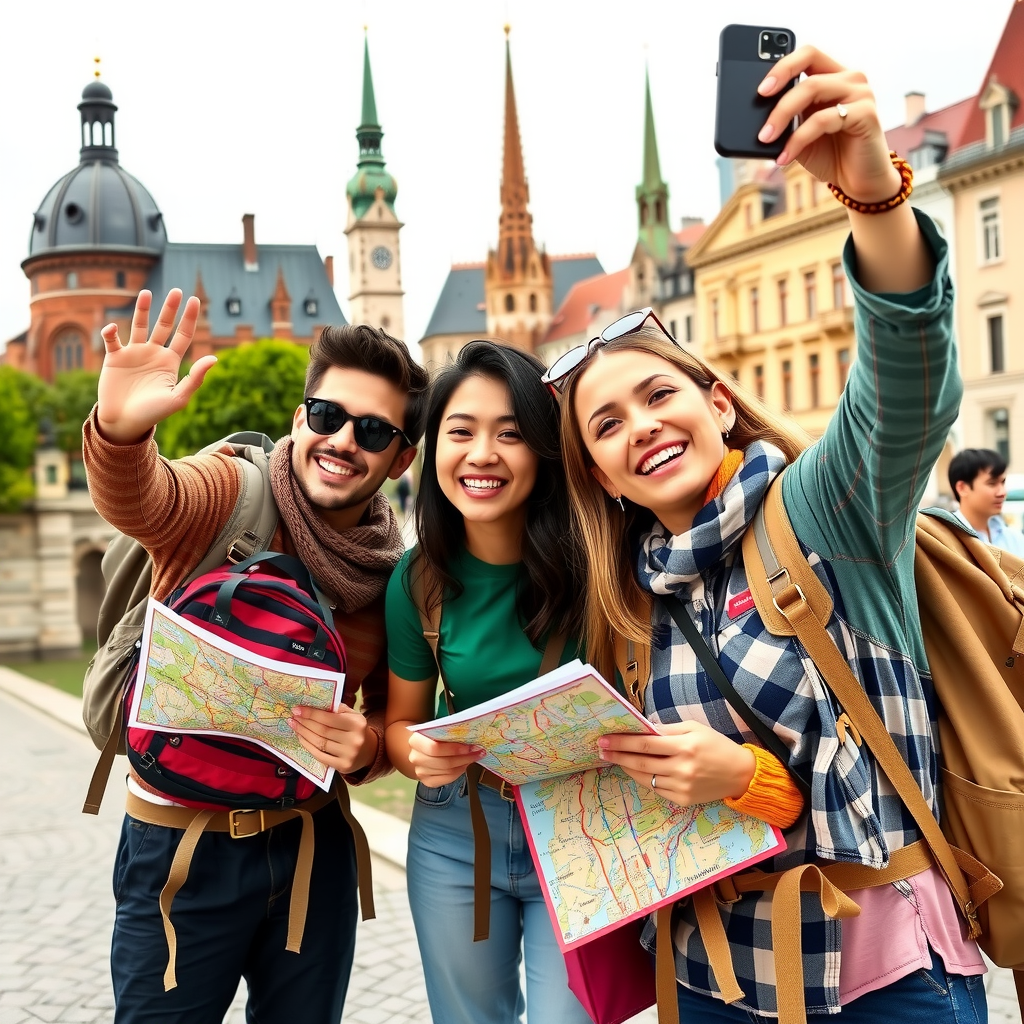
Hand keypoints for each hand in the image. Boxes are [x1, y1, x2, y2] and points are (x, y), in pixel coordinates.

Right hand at [96, 288, 216, 443]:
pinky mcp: (114, 358)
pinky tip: (113, 329)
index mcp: (170, 361)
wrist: (124, 423)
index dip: (190, 318)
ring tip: (147, 293)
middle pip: (164, 325)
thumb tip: (214, 358)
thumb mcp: (178, 398)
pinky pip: (113, 339)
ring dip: (142, 309)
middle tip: (177, 291)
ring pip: (139, 325)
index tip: (195, 300)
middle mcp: (153, 353)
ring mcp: (134, 353)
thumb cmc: (153, 413)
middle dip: (170, 308)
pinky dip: (111, 332)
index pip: (183, 335)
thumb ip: (195, 378)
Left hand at [289, 705, 376, 774]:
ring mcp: (348, 754)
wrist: (370, 751)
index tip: (297, 709)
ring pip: (320, 743)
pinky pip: (320, 756)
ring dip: (304, 734)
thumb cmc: (356, 730)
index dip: (311, 713)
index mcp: (357, 724)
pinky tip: (301, 738)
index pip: (329, 718)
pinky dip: (308, 746)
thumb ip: (337, 710)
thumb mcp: (353, 715)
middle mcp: (354, 739)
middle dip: (305, 723)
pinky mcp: (343, 766)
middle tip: (293, 717)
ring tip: (294, 726)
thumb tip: (315, 705)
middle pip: (323, 730)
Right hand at [407, 731, 482, 787]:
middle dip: (464, 757)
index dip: (454, 749)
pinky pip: (447, 779)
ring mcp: (420, 772)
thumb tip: (471, 734)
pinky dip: (459, 772)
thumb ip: (450, 732)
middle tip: (478, 752)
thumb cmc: (433, 735)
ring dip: (464, 764)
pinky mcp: (427, 781)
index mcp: (415, 741)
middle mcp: (415, 758)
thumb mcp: (438, 729)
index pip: (435, 748)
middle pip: (443, 762)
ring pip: (447, 772)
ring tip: (474, 757)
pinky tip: (465, 765)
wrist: (421, 747)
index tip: (470, 746)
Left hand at [598, 721, 755, 806]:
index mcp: (684, 746)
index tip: (605, 738)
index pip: (645, 743)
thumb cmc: (716, 745)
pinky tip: (636, 771)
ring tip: (614, 759)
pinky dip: (644, 779)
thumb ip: (667, 729)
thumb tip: (642, 727)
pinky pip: (656, 789)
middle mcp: (682, 769)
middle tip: (601, 749)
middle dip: (617, 755)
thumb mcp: (694, 728)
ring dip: (627, 768)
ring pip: (645, 778)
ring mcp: (682, 787)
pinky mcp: (683, 800)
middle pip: (640, 762)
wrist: (740, 774)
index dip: (622, 741)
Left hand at [758, 46, 900, 204]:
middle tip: (759, 124)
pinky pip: (822, 120)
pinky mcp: (866, 114)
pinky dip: (798, 139)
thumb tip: (753, 117)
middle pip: (808, 74)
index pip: (807, 54)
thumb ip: (786, 119)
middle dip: (778, 98)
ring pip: (813, 89)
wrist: (857, 180)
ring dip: (783, 116)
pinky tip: (784, 157)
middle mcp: (850, 78)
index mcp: (833, 76)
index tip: (760, 90)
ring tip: (766, 140)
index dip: (782, 66)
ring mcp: (861, 93)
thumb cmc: (829, 154)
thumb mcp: (799, 134)